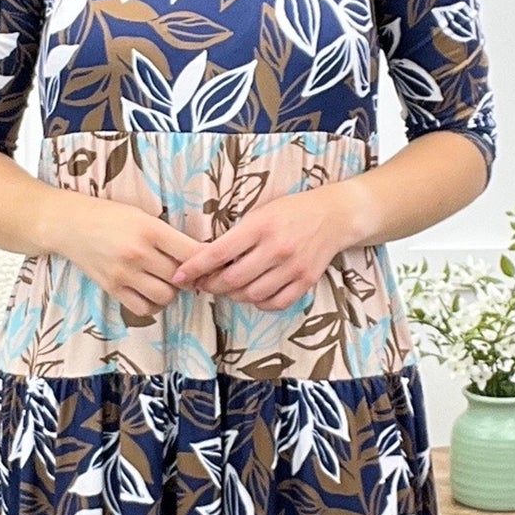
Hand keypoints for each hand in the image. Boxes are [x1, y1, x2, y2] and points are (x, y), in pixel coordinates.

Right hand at [58, 197, 207, 322]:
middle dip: (189, 277)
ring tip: (167, 281)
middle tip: (188, 273)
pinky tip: (151, 293)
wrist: (68, 224)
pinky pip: (143, 309)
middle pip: (180, 278)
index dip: (207, 261)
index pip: (191, 252)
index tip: (211, 263)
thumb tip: (198, 255)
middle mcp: (138, 253)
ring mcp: (123, 274)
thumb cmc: (108, 215)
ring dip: (171, 292)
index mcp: (149, 229)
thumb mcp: (141, 215)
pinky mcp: (112, 288)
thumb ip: (167, 235)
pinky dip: (153, 304)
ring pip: (165, 296)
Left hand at [168, 187, 352, 310]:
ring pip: (252, 295)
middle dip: (212, 285)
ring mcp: (293, 267)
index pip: (219, 252)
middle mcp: (277, 248)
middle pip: (233, 279)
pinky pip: (275, 303)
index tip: (180, 275)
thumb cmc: (291, 211)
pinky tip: (253, 294)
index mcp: (261, 226)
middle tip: (204, 283)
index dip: (195, 267)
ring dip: (234, 295)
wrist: (334, 216)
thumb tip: (206, 259)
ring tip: (228, 287)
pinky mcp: (306, 281)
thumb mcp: (260, 212)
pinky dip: (259, 303)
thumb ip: (237, 235)